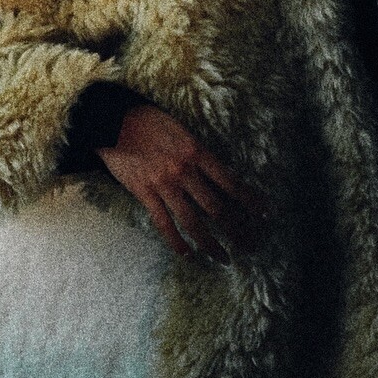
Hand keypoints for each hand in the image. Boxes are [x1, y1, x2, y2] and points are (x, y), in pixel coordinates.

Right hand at [96, 103, 268, 262]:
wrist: (112, 119)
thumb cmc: (149, 121)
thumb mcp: (183, 132)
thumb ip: (199, 155)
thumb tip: (217, 178)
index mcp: (197, 152)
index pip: (232, 182)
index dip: (251, 200)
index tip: (265, 214)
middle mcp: (184, 171)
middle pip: (217, 207)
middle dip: (237, 230)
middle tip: (251, 245)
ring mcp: (163, 184)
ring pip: (193, 221)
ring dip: (210, 243)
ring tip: (223, 258)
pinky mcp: (144, 193)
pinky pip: (163, 223)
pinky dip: (176, 241)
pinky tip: (188, 254)